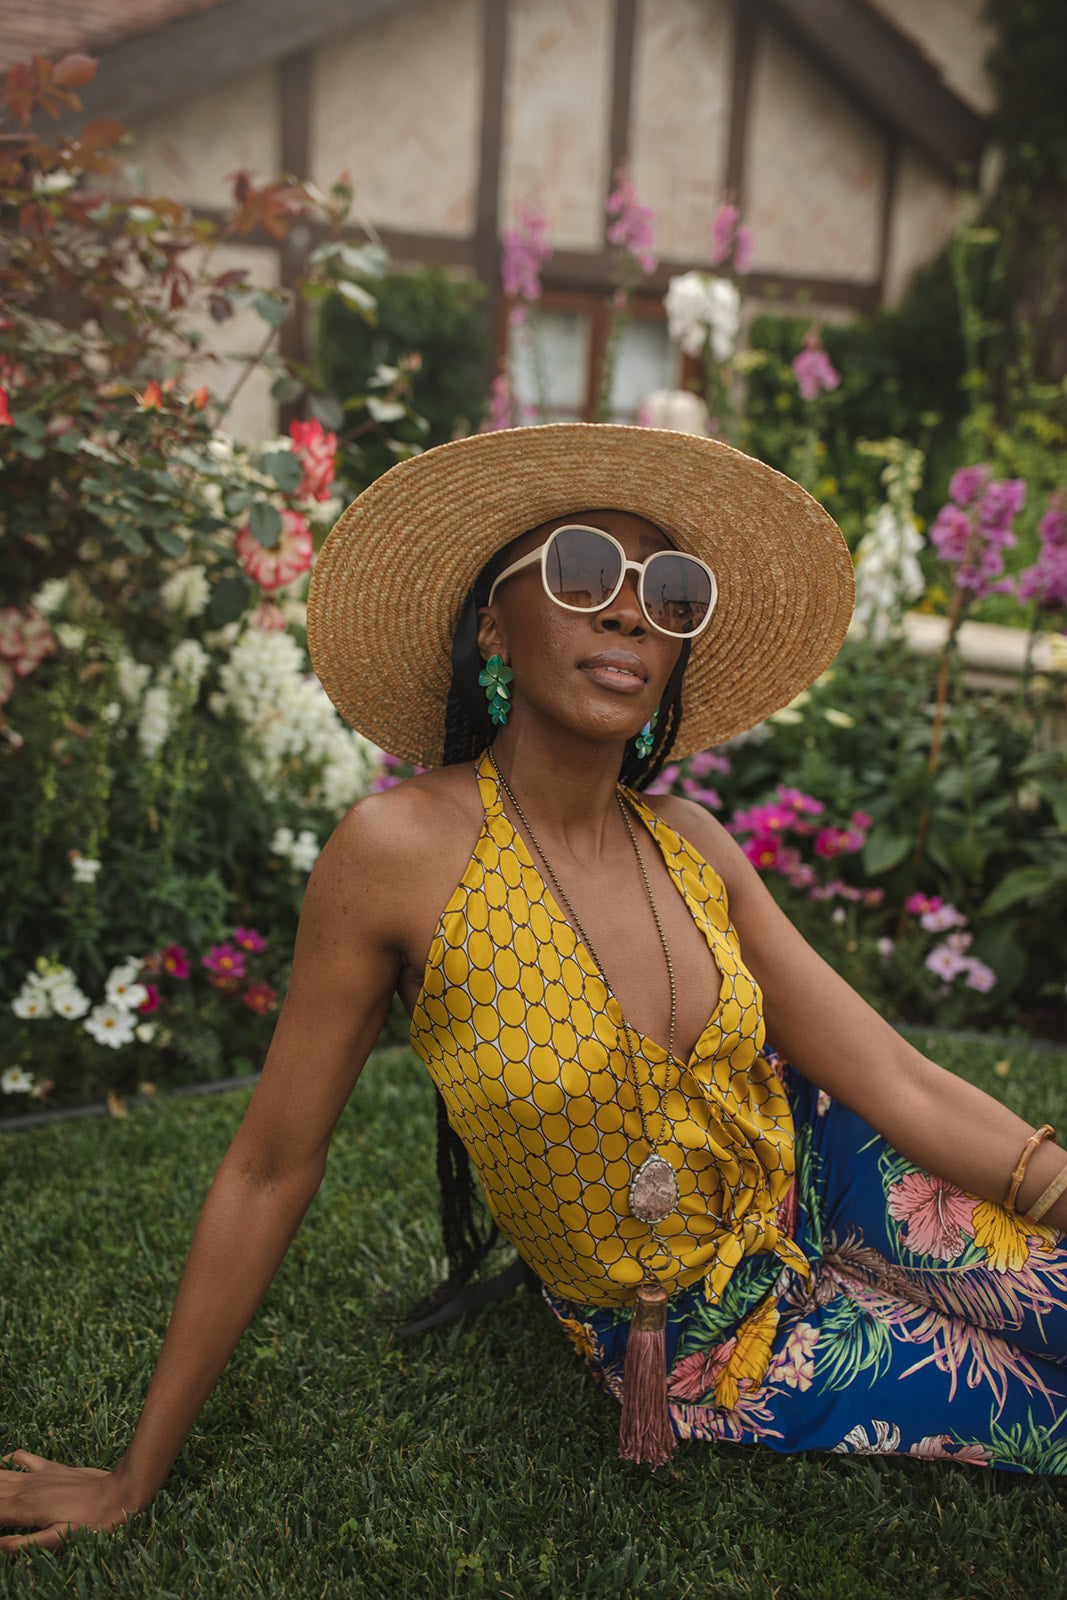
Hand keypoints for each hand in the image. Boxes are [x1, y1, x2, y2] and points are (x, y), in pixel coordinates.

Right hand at [0, 1451, 128, 1554]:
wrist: (120, 1494)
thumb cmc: (91, 1524)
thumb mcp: (57, 1540)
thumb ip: (23, 1544)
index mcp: (24, 1509)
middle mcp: (26, 1490)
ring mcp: (38, 1476)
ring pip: (1, 1474)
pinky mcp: (52, 1468)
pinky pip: (24, 1458)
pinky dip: (11, 1459)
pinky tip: (6, 1461)